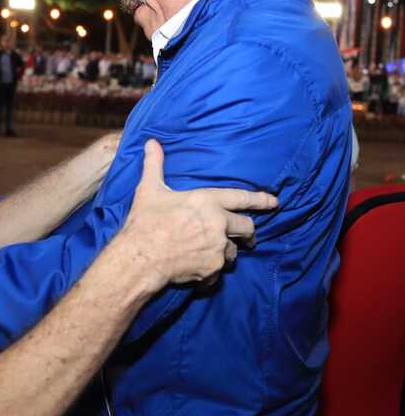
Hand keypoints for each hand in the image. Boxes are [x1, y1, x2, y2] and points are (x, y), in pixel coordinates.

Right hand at [124, 140, 277, 288]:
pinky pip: (217, 273)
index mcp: (207, 201)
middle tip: (247, 239)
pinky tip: (198, 272)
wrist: (141, 257)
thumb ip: (154, 165)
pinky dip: (210, 273)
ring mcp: (217, 248)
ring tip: (211, 255)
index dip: (260, 200)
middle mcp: (219, 224)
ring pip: (233, 252)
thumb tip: (151, 142)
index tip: (274, 203)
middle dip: (248, 233)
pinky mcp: (212, 269)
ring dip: (225, 253)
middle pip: (246, 228)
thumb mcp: (149, 190)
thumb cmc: (146, 222)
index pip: (241, 198)